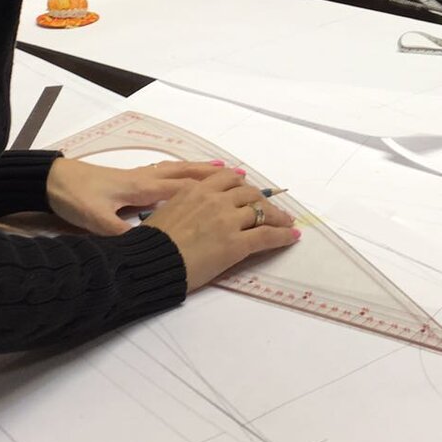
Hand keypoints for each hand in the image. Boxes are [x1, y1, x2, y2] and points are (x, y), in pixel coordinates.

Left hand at [46, 157, 231, 236]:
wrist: (53, 180)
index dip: (213, 190)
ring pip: (180, 170)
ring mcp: (141, 176)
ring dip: (204, 170)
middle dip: (217, 177)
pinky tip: (189, 175)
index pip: (186, 187)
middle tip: (244, 178)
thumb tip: (145, 246)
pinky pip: (168, 172)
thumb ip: (121, 234)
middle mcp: (148, 178)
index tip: (239, 193)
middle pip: (189, 173)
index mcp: (144, 187)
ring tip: (226, 171)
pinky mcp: (133, 179)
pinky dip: (185, 170)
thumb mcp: (96, 221)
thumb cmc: (76, 198)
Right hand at [140, 168, 297, 291]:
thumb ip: (185, 204)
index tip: (248, 190)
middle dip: (261, 200)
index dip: (242, 184)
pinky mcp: (236, 243)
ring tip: (286, 222)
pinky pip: (266, 235)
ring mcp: (227, 220)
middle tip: (269, 208)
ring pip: (261, 211)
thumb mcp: (166, 210)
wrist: (150, 263)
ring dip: (277, 216)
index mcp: (196, 190)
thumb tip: (192, 210)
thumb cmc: (151, 243)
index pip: (228, 178)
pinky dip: (282, 235)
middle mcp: (215, 199)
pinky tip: (291, 236)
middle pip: (248, 192)